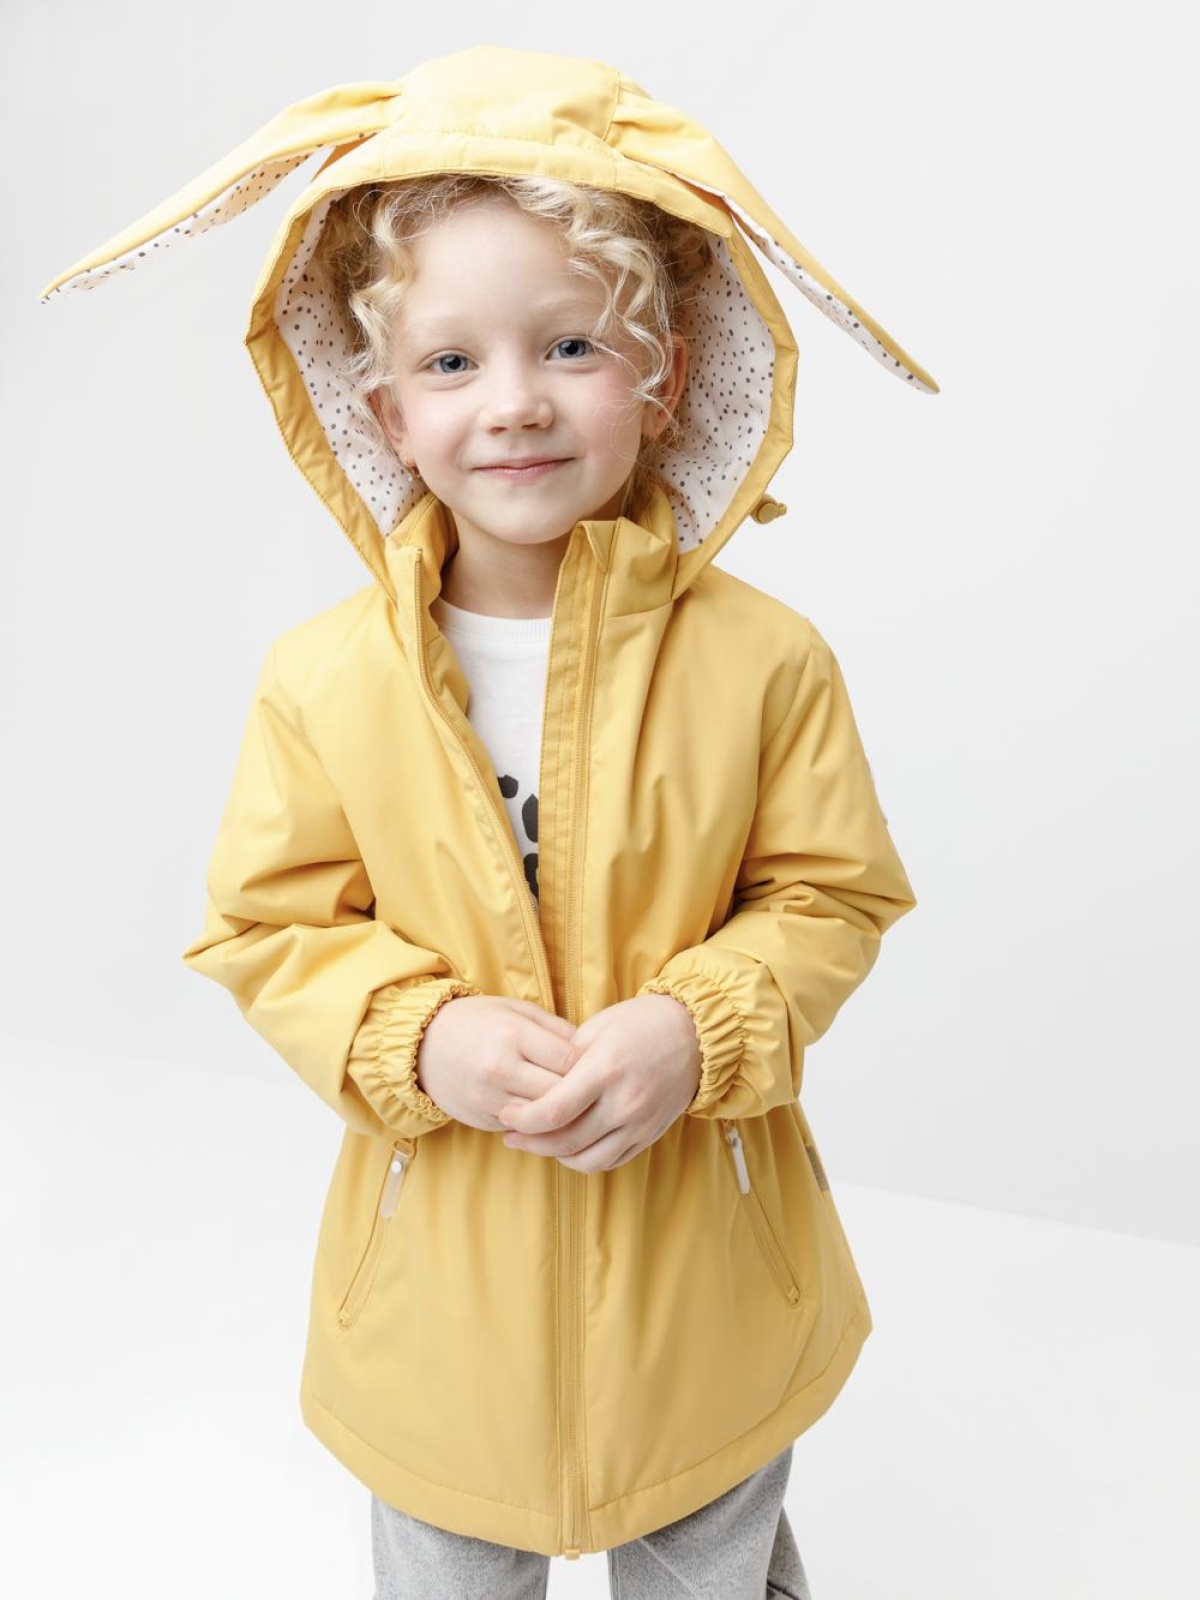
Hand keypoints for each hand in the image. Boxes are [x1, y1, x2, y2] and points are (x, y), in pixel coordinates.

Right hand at [416, 995, 582, 1132]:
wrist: (422, 1045)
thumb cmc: (477, 1022)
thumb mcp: (516, 1010)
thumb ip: (555, 1028)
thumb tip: (591, 1051)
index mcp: (513, 1035)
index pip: (570, 1060)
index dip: (591, 1064)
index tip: (598, 1063)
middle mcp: (500, 1069)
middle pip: (561, 1094)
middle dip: (583, 1094)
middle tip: (595, 1090)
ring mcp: (489, 1098)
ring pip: (545, 1119)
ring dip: (564, 1116)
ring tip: (578, 1106)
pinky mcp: (482, 1119)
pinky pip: (525, 1130)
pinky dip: (541, 1126)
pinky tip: (551, 1116)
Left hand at [496, 994, 702, 1172]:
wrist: (695, 1035)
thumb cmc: (640, 1023)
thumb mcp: (597, 1028)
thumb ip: (566, 1060)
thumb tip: (535, 1085)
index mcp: (606, 1069)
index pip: (555, 1110)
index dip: (524, 1119)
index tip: (507, 1115)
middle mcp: (625, 1101)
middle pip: (566, 1141)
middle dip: (531, 1141)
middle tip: (511, 1134)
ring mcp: (640, 1123)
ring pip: (587, 1160)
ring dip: (556, 1156)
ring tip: (537, 1143)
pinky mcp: (650, 1134)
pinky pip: (610, 1161)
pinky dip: (584, 1160)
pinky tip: (568, 1147)